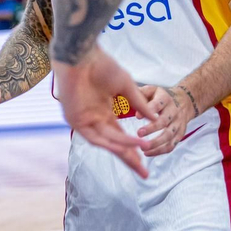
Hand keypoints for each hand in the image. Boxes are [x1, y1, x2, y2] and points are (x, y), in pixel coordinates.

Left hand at [54, 51, 157, 176]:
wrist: (82, 56)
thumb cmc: (101, 66)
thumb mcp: (126, 87)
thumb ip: (139, 104)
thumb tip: (156, 119)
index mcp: (103, 112)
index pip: (119, 136)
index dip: (133, 147)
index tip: (148, 157)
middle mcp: (93, 119)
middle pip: (113, 144)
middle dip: (129, 158)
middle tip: (145, 174)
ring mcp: (83, 120)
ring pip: (107, 142)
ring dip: (125, 150)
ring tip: (143, 156)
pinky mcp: (74, 120)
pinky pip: (97, 136)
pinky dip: (115, 141)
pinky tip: (131, 145)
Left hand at [137, 82, 198, 156]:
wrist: (184, 101)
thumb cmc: (160, 97)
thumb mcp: (151, 90)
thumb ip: (141, 94)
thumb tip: (131, 103)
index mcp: (165, 99)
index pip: (158, 104)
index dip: (149, 110)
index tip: (137, 116)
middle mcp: (174, 112)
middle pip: (164, 121)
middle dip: (152, 128)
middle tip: (139, 133)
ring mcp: (178, 124)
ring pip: (169, 135)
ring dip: (156, 143)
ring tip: (143, 147)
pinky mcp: (180, 134)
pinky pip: (172, 145)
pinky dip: (160, 151)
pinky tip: (148, 153)